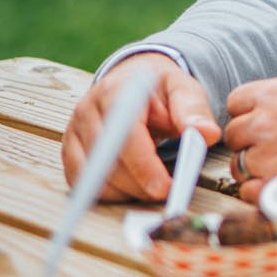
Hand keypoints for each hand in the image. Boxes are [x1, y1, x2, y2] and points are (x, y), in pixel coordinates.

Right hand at [62, 53, 219, 202]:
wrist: (133, 83)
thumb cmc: (160, 90)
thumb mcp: (184, 90)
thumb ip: (194, 112)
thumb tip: (207, 134)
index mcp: (117, 91)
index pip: (125, 135)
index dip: (143, 166)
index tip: (164, 188)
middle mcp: (88, 109)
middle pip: (107, 160)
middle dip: (138, 184)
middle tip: (166, 192)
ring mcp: (74, 131)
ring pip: (92, 176)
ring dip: (124, 191)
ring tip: (151, 185)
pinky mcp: (69, 150)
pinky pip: (81, 183)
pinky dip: (107, 192)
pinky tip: (130, 187)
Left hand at [223, 78, 276, 203]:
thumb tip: (267, 115)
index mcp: (269, 94)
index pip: (236, 103)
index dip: (249, 114)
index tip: (265, 122)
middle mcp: (261, 122)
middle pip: (234, 135)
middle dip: (249, 142)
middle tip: (275, 147)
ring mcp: (265, 154)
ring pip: (239, 165)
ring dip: (254, 168)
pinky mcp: (273, 182)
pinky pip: (248, 191)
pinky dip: (259, 192)